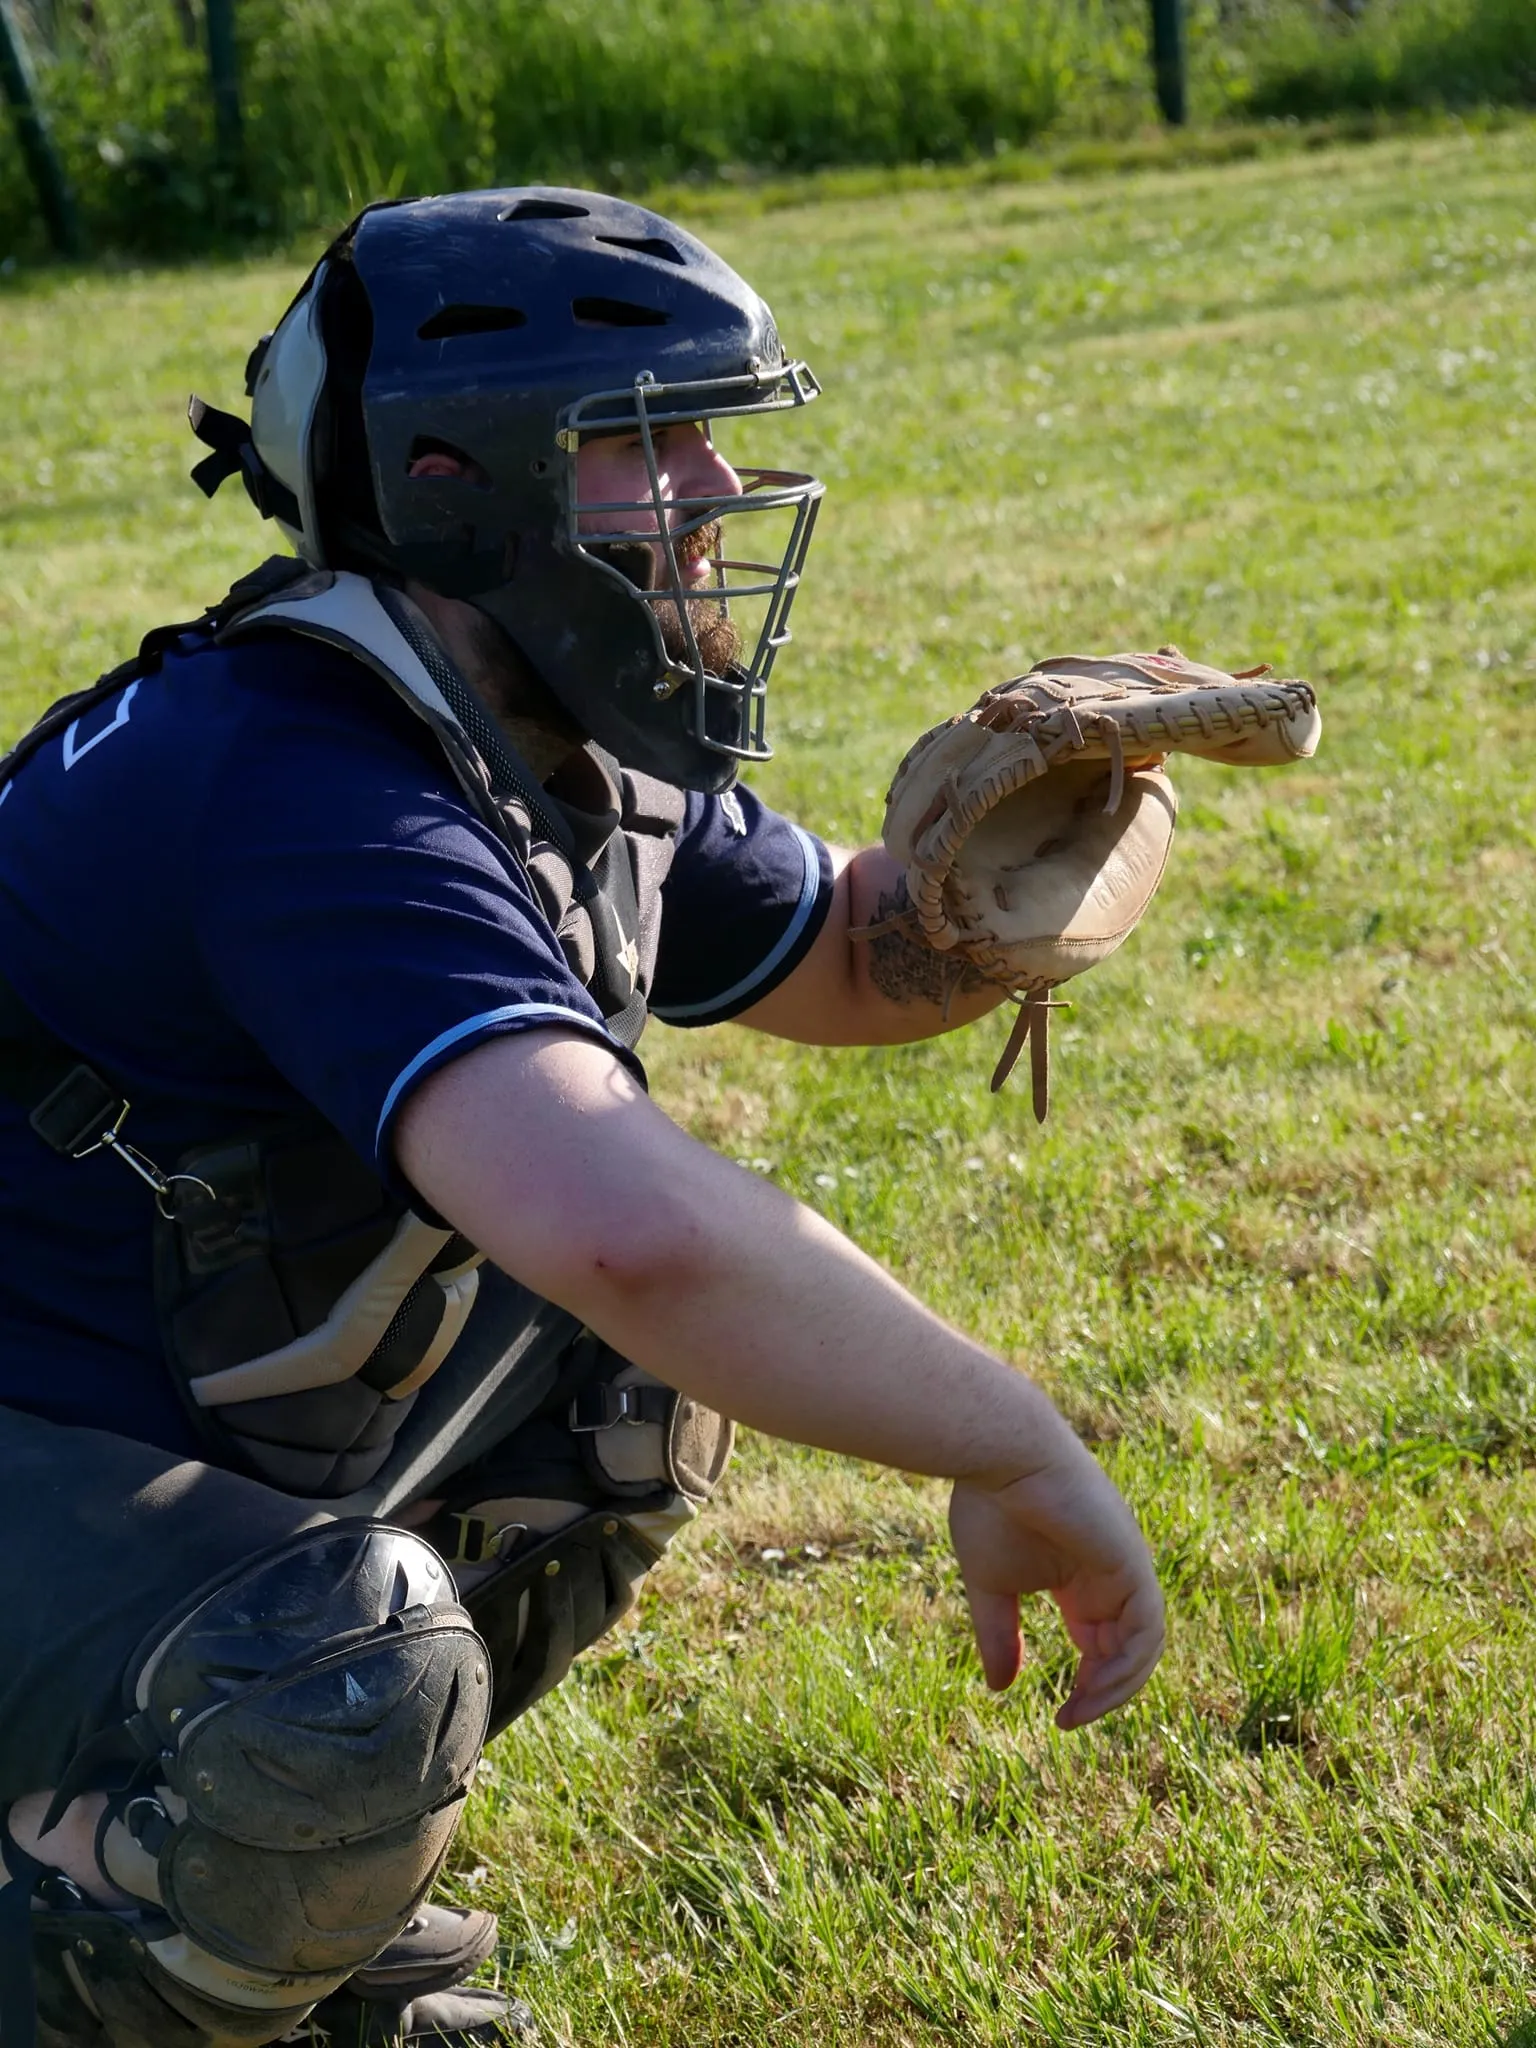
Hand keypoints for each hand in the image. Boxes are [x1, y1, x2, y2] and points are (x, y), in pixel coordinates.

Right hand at [948, 1443, 1164, 1727]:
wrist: (1002, 1453)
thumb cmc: (989, 1506)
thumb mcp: (990, 1585)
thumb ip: (1000, 1634)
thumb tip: (1002, 1689)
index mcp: (1079, 1578)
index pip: (1100, 1643)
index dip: (1088, 1684)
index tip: (1059, 1716)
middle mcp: (1110, 1575)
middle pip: (1127, 1650)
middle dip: (1104, 1692)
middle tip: (1070, 1720)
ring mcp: (1125, 1567)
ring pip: (1144, 1645)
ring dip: (1118, 1686)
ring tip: (1081, 1709)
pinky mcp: (1131, 1562)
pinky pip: (1147, 1628)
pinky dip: (1128, 1664)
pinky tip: (1095, 1684)